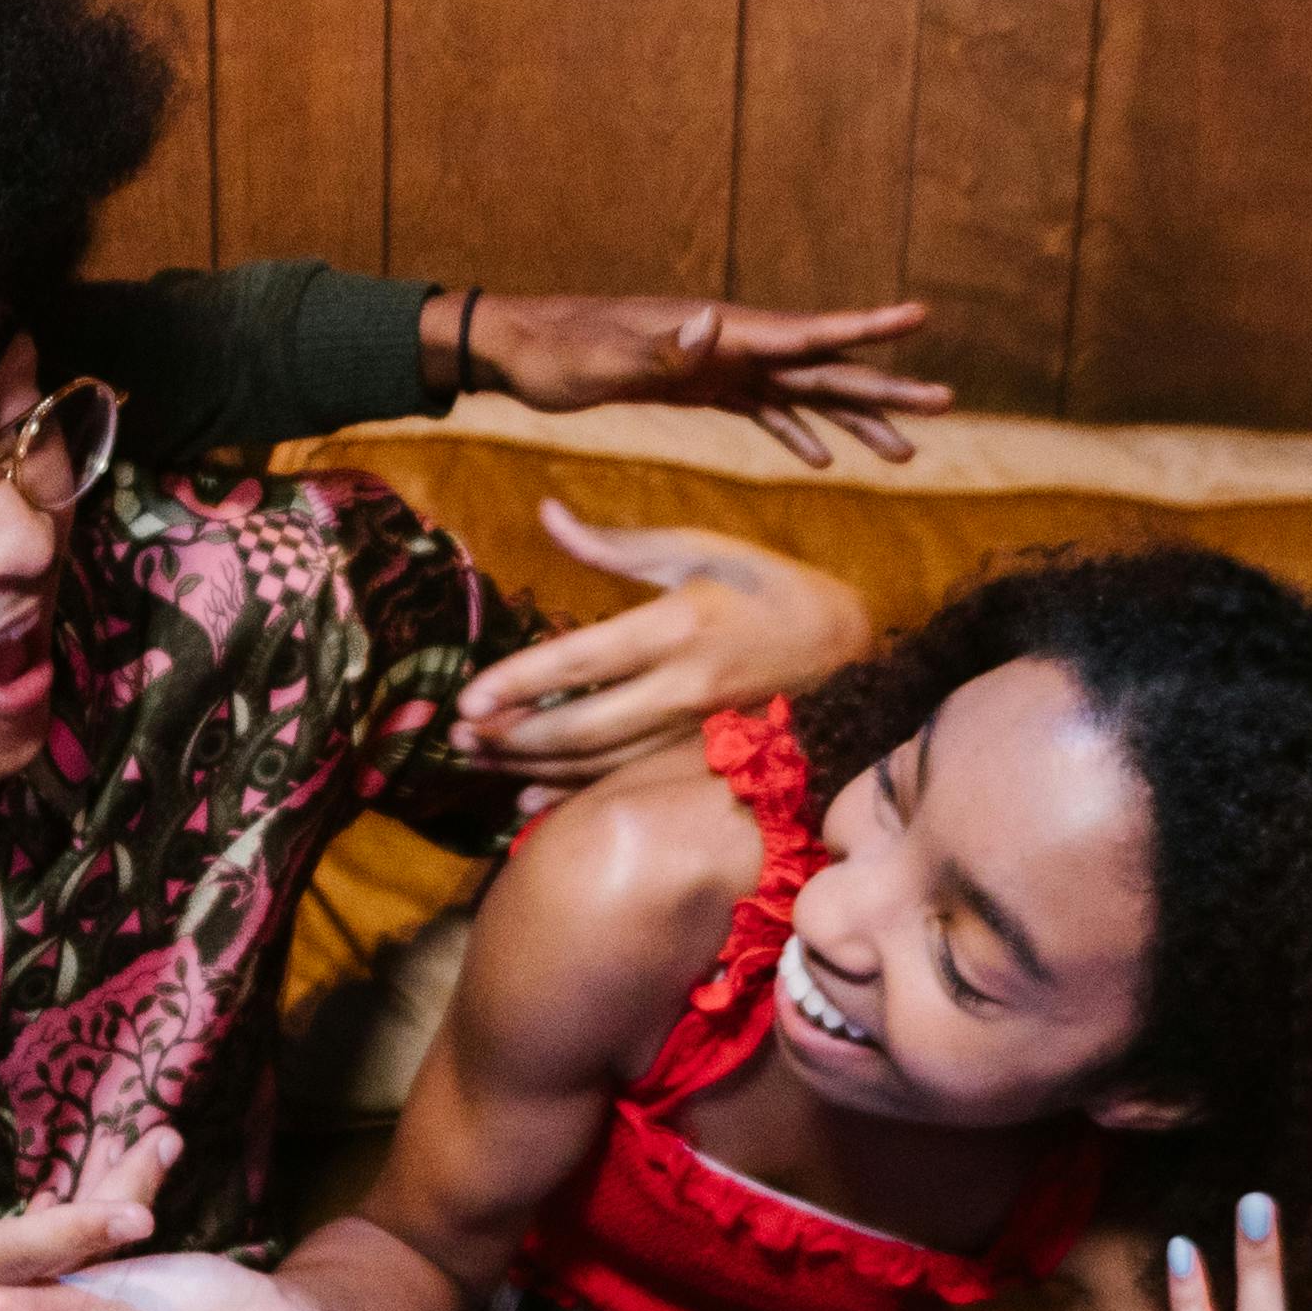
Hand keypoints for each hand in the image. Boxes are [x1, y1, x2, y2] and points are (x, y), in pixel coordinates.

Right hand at [0, 1056, 176, 1310]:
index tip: (141, 1209)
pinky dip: (83, 1275)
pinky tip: (99, 1226)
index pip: (20, 1253)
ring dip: (110, 1234)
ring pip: (80, 1294)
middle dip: (126, 1199)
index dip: (82, 1231)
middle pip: (74, 1265)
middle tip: (164, 1143)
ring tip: (142, 1162)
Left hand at [456, 505, 873, 773]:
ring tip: (481, 763)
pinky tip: (530, 796)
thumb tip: (548, 514)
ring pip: (601, 763)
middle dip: (514, 738)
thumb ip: (616, 544)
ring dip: (535, 767)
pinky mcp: (705, 757)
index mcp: (679, 624)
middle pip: (583, 727)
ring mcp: (697, 731)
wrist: (852, 647)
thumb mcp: (699, 548)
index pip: (582, 659)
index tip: (467, 700)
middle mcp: (685, 686)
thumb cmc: (769, 586)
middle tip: (460, 739)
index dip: (520, 683)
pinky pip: (629, 781)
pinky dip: (576, 792)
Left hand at [459, 293, 950, 464]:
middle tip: (946, 402)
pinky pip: (762, 410)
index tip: (920, 318)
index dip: (863, 329)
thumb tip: (711, 323)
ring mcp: (719, 364)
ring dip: (852, 418)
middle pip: (821, 366)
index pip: (805, 333)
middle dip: (883, 386)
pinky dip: (794, 433)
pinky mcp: (700, 386)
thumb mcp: (605, 356)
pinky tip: (821, 459)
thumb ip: (662, 345)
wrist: (519, 348)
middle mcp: (730, 343)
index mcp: (720, 334)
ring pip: (801, 393)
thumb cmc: (558, 352)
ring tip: (904, 449)